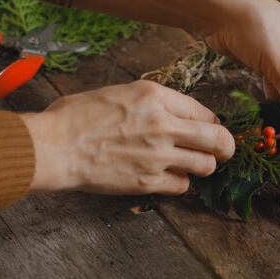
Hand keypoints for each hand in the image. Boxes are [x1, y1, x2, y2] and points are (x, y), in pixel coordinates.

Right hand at [20, 81, 234, 194]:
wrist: (53, 146)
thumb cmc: (76, 117)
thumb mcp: (120, 92)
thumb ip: (152, 102)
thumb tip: (174, 113)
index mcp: (155, 96)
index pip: (205, 112)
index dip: (212, 124)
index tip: (211, 130)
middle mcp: (163, 124)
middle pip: (219, 140)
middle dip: (226, 148)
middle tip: (223, 152)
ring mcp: (158, 155)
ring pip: (206, 165)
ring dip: (202, 166)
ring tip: (192, 165)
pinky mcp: (148, 181)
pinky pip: (182, 186)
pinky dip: (179, 183)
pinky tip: (167, 177)